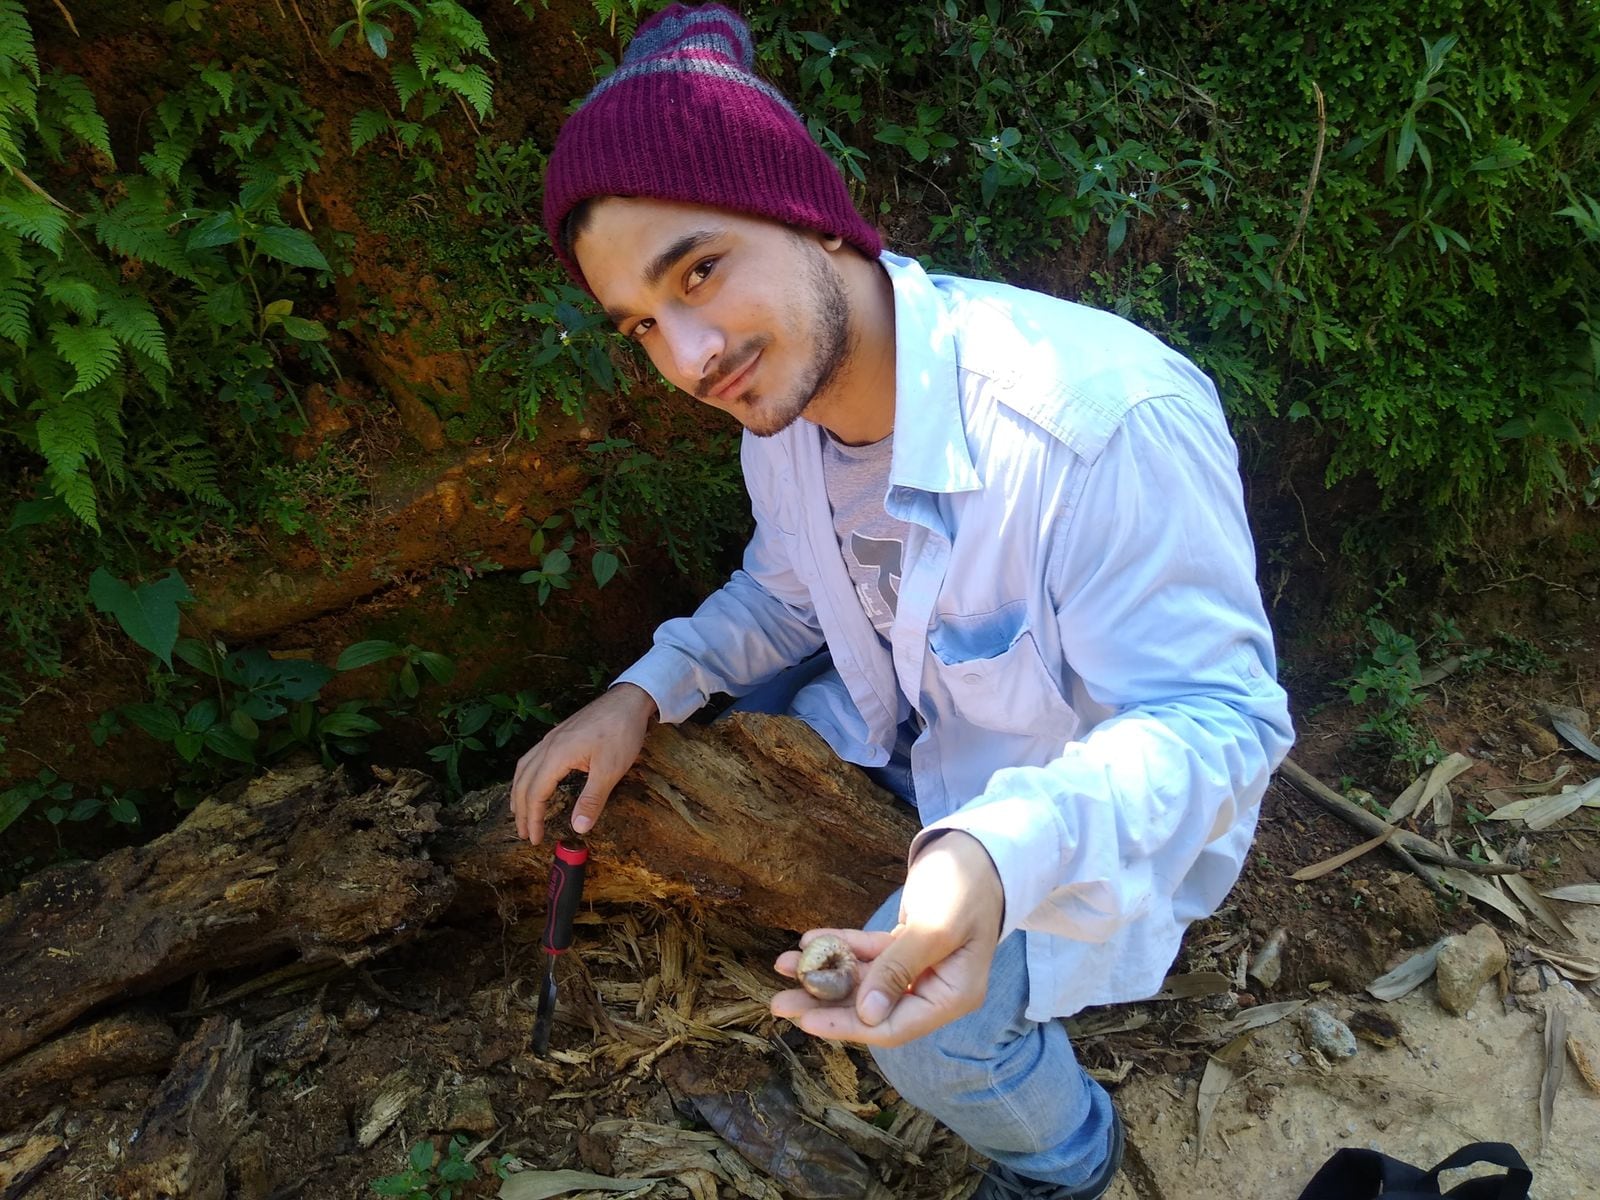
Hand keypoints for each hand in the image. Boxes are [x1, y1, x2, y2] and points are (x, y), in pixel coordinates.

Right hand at [510, 683, 656, 843]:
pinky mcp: (559, 734)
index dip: (533, 819)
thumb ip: (592, 800)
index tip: (534, 839)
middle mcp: (548, 745)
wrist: (629, 699)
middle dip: (521, 811)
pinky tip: (534, 782)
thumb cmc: (621, 731)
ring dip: (519, 793)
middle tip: (524, 834)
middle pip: (523, 783)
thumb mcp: (610, 770)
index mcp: (556, 755)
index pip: (535, 794)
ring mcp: (552, 738)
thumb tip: (578, 828)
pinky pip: (532, 758)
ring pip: (523, 769)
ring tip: (521, 813)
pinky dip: (526, 776)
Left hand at [770, 831, 1003, 1046]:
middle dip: (825, 1004)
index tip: (807, 1021)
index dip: (848, 1026)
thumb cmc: (966, 885)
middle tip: (779, 1002)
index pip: (894, 1026)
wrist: (980, 847)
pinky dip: (841, 945)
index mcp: (952, 995)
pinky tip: (810, 939)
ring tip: (782, 964)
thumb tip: (868, 1015)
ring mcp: (920, 967)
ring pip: (865, 979)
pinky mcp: (907, 944)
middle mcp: (935, 989)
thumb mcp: (934, 927)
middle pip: (872, 1008)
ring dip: (825, 971)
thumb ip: (900, 970)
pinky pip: (868, 952)